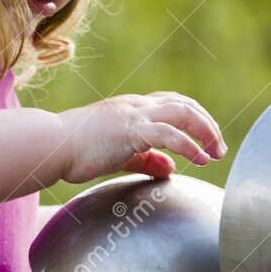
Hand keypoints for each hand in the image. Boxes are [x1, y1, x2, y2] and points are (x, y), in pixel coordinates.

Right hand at [55, 93, 225, 183]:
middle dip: (207, 125)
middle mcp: (136, 106)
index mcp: (131, 108)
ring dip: (206, 131)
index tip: (206, 139)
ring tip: (216, 153)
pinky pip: (170, 135)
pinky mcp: (132, 130)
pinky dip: (190, 146)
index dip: (194, 119)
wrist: (51, 146)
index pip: (172, 103)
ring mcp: (135, 115)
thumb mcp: (118, 156)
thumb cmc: (75, 151)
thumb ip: (146, 160)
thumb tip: (171, 168)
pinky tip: (201, 159)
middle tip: (219, 148)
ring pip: (183, 113)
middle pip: (184, 105)